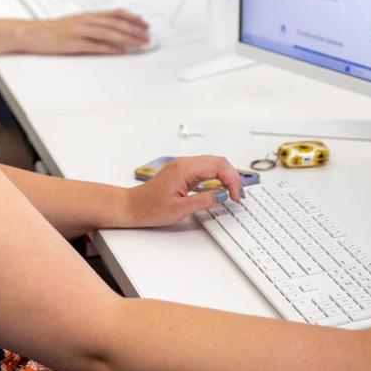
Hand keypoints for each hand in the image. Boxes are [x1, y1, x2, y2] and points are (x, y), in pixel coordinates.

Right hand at [8, 10, 151, 54]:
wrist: (32, 33)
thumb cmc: (52, 30)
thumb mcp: (74, 23)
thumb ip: (91, 25)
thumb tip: (110, 31)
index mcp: (87, 15)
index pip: (115, 13)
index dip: (132, 18)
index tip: (144, 23)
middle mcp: (86, 21)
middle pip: (115, 23)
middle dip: (134, 29)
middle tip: (147, 35)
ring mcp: (80, 32)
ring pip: (109, 33)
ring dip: (127, 39)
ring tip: (139, 43)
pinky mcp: (74, 43)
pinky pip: (95, 46)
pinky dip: (109, 49)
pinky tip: (120, 52)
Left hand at [125, 155, 243, 228]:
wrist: (132, 207)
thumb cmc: (149, 207)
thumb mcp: (180, 208)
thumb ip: (204, 200)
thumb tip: (222, 195)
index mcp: (185, 169)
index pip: (218, 166)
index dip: (232, 180)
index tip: (235, 196)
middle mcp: (185, 164)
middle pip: (218, 162)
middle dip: (233, 177)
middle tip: (238, 195)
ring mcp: (184, 167)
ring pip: (213, 164)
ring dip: (226, 176)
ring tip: (232, 193)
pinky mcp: (183, 173)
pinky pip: (206, 169)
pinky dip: (217, 177)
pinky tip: (220, 189)